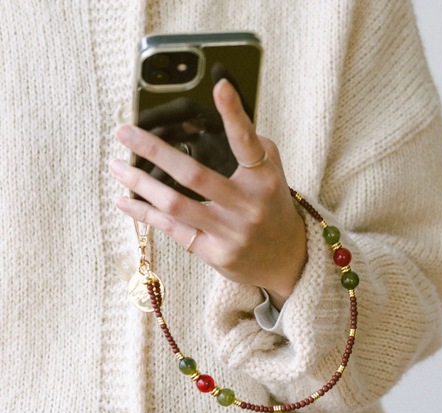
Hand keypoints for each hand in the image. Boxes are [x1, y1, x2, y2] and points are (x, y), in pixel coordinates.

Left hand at [110, 79, 306, 308]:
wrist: (286, 258)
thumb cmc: (272, 208)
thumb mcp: (271, 175)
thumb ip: (250, 148)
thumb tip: (209, 122)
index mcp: (265, 181)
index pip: (247, 143)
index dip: (235, 114)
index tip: (220, 86)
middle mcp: (248, 206)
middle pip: (195, 174)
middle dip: (154, 150)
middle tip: (124, 132)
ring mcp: (230, 232)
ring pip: (176, 204)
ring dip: (140, 183)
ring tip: (116, 166)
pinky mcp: (214, 253)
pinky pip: (173, 229)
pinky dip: (145, 213)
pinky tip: (125, 200)